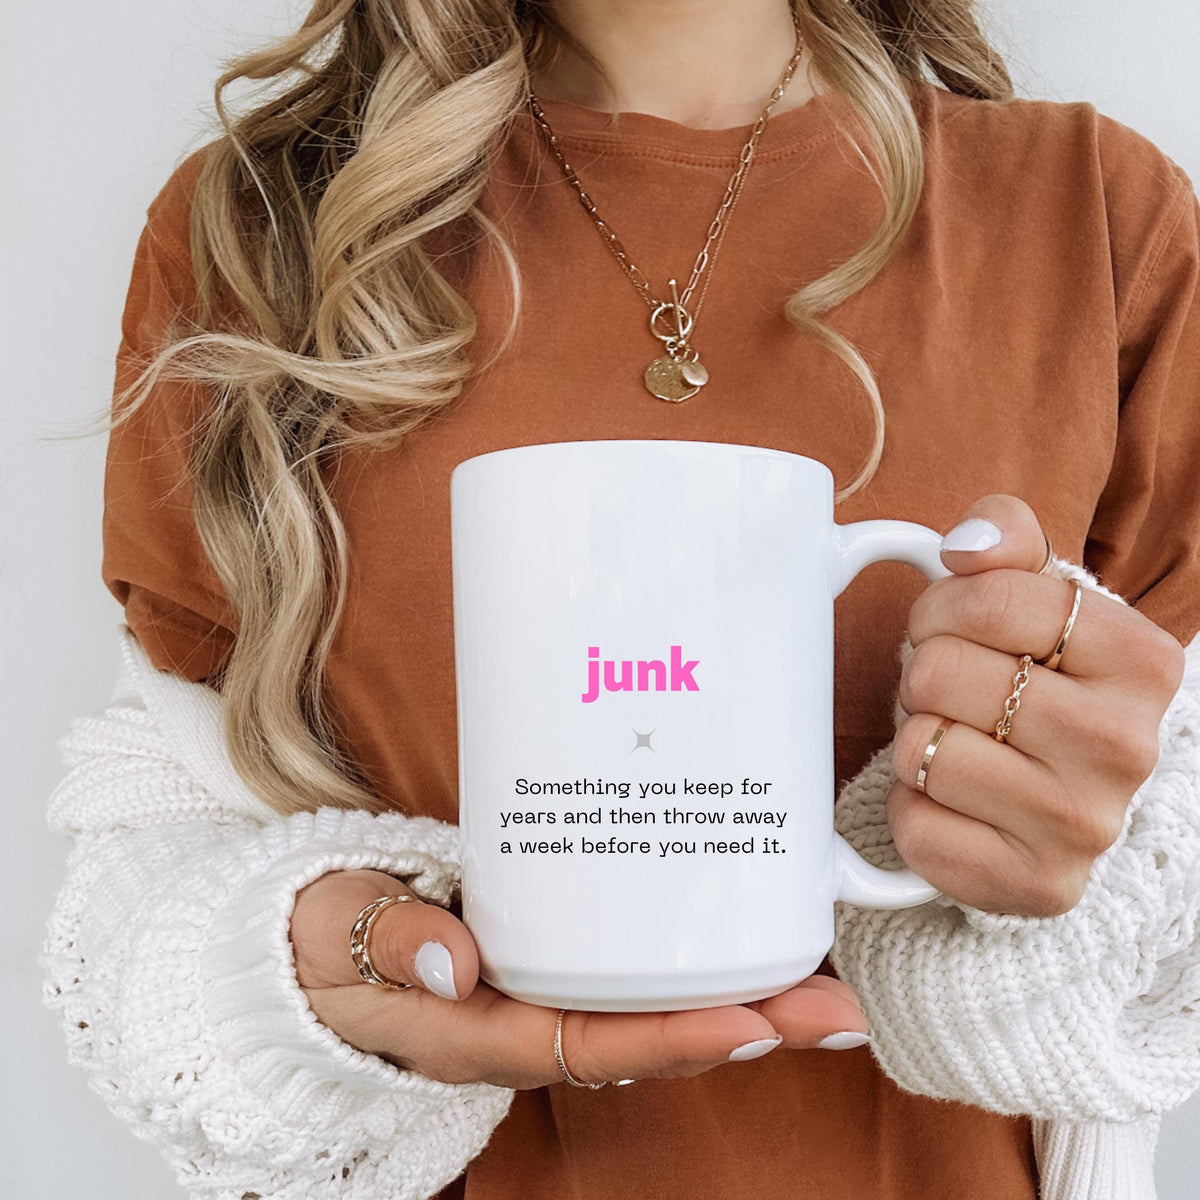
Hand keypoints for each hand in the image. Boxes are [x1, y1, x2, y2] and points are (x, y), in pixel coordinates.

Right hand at [290, 869, 871, 1088]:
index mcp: (477, 1033)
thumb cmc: (324, 944)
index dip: (673, 1039)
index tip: (752, 1023)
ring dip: (741, 1003)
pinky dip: (696, 971)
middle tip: (836, 1010)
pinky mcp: (553, 961)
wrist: (311, 947)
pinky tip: (746, 948)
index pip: (589, 1045)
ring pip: (654, 1013)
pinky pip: (633, 977)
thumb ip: (389, 941)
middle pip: (649, 1040)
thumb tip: (452, 959)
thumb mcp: (338, 934)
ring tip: (824, 988)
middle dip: (747, 1028)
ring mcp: (544, 997)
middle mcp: (527, 1026)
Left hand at [888, 495, 1185, 917]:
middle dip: (922, 674)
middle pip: (938, 672)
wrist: (1056, 799)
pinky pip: (914, 825)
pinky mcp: (1034, 886)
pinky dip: (913, 806)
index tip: (954, 628)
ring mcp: (1085, 826)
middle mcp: (1126, 747)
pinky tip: (954, 801)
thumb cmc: (1036, 684)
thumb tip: (967, 543)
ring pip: (920, 748)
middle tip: (952, 695)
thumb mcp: (1037, 598)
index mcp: (1142, 660)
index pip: (989, 597)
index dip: (942, 607)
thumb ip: (1007, 538)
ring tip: (956, 742)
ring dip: (916, 739)